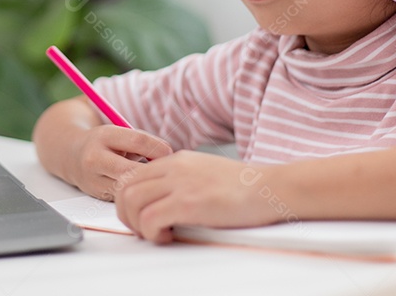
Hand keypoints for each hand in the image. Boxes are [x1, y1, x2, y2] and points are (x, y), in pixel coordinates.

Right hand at [67, 125, 172, 199]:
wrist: (69, 154)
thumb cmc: (103, 142)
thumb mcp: (118, 133)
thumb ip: (140, 143)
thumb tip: (168, 157)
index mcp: (104, 136)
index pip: (138, 141)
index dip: (158, 148)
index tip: (170, 153)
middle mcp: (95, 158)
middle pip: (132, 170)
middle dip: (152, 172)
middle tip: (165, 173)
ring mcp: (94, 179)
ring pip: (128, 188)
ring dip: (143, 185)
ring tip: (154, 181)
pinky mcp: (97, 195)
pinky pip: (123, 198)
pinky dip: (134, 193)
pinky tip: (141, 190)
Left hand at [115, 151, 279, 242]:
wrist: (270, 187)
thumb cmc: (243, 187)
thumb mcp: (204, 172)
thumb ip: (181, 179)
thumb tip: (162, 200)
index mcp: (175, 160)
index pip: (132, 174)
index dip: (128, 199)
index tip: (139, 215)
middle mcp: (173, 167)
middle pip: (124, 187)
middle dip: (125, 212)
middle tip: (142, 228)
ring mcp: (180, 183)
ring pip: (131, 201)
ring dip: (136, 223)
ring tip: (155, 234)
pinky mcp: (189, 202)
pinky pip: (150, 218)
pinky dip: (151, 232)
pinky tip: (167, 236)